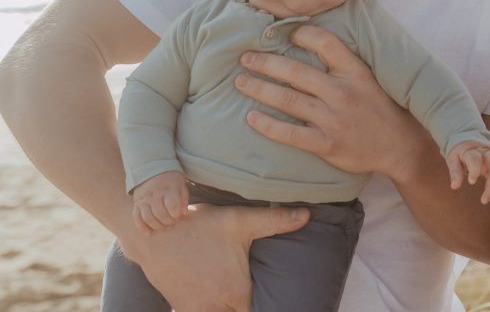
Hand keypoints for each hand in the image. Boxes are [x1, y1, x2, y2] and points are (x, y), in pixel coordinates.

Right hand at [120, 202, 308, 310]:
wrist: (155, 233)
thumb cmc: (199, 226)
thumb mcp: (239, 219)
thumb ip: (275, 220)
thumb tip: (306, 216)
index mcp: (234, 292)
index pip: (259, 311)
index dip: (269, 306)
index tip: (274, 298)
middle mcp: (215, 307)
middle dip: (248, 306)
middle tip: (256, 294)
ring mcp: (196, 311)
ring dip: (229, 307)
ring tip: (237, 296)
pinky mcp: (182, 309)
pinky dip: (213, 308)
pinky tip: (219, 298)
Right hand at [131, 170, 187, 234]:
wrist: (153, 170)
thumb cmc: (172, 181)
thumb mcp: (181, 186)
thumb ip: (184, 200)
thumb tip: (184, 214)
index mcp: (168, 188)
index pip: (172, 205)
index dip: (176, 214)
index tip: (178, 216)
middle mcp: (154, 193)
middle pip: (160, 213)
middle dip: (168, 222)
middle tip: (172, 223)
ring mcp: (144, 198)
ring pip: (148, 217)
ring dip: (157, 226)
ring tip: (163, 227)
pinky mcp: (136, 203)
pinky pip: (136, 217)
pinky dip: (142, 227)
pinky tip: (149, 233)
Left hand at [234, 24, 422, 178]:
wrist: (400, 145)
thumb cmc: (380, 108)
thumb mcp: (369, 78)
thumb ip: (343, 64)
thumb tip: (309, 43)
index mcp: (355, 72)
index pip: (325, 43)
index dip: (302, 34)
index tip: (283, 33)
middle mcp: (343, 92)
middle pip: (295, 71)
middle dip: (265, 62)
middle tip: (245, 57)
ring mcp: (334, 119)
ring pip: (287, 99)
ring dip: (259, 89)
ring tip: (241, 81)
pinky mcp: (327, 144)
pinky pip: (290, 133)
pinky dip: (267, 125)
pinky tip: (251, 117)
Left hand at [447, 141, 489, 203]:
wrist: (470, 143)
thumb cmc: (460, 153)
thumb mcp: (454, 159)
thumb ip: (455, 171)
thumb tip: (454, 186)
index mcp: (473, 151)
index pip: (476, 159)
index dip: (474, 170)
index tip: (471, 182)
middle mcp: (485, 154)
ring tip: (485, 200)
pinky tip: (489, 199)